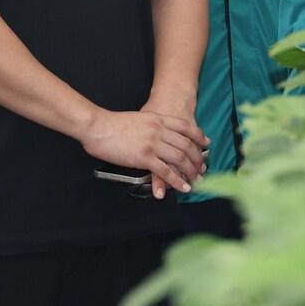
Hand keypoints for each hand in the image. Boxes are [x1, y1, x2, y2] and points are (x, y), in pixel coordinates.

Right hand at [80, 107, 208, 199]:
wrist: (98, 126)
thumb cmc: (113, 123)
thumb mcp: (139, 118)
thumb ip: (151, 125)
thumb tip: (157, 135)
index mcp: (158, 119)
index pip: (185, 127)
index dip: (198, 136)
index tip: (206, 143)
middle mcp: (159, 130)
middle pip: (186, 144)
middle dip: (198, 158)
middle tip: (203, 168)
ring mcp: (153, 143)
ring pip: (179, 158)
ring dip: (191, 171)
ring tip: (198, 180)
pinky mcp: (144, 157)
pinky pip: (165, 171)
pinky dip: (177, 181)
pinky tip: (183, 187)